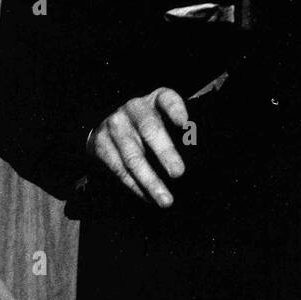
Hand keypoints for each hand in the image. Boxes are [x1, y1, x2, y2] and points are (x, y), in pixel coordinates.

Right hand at [87, 87, 188, 206]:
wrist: (106, 126)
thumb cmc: (147, 124)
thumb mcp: (163, 118)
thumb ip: (181, 132)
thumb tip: (199, 156)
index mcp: (155, 99)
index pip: (167, 99)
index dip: (175, 110)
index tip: (185, 123)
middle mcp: (134, 108)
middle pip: (150, 128)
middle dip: (165, 152)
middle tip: (178, 173)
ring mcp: (115, 125)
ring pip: (134, 157)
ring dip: (151, 181)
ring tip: (166, 200)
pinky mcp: (101, 144)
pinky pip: (119, 170)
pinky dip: (136, 187)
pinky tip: (149, 198)